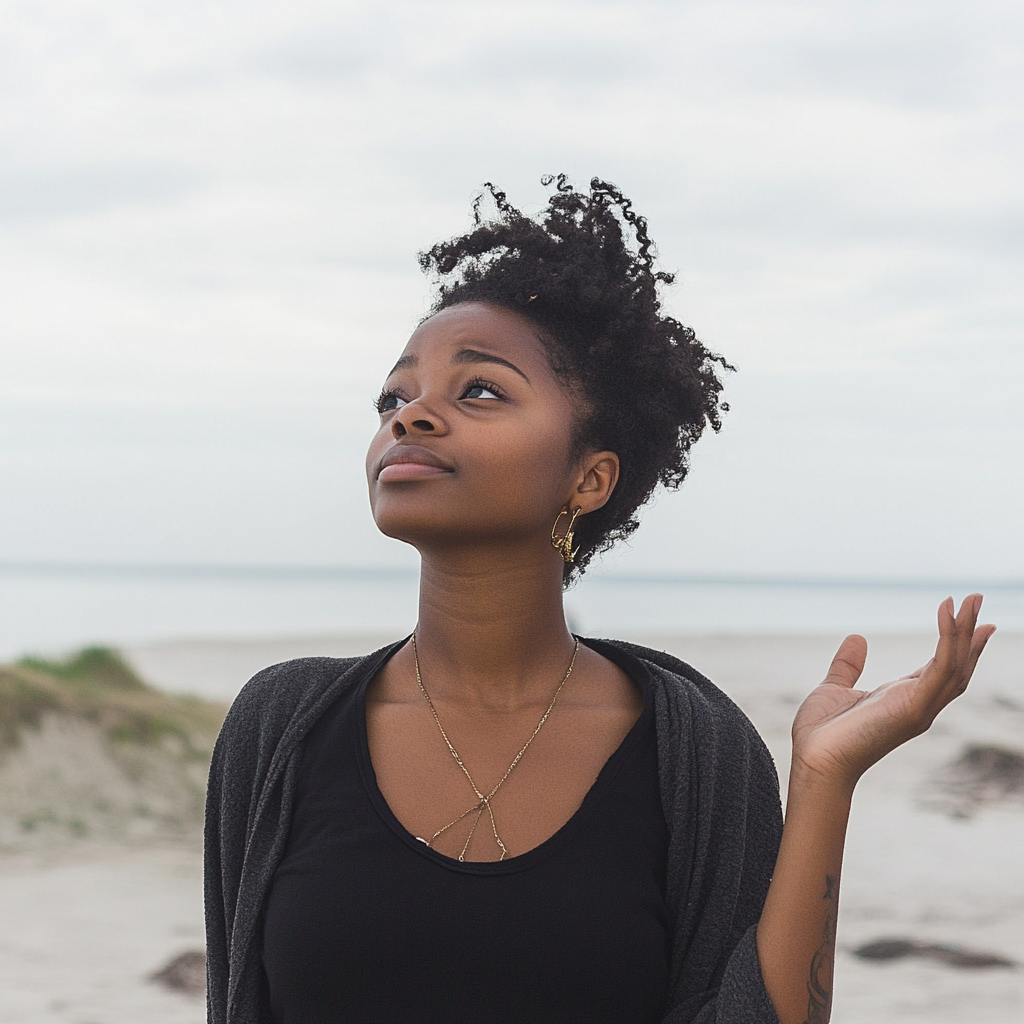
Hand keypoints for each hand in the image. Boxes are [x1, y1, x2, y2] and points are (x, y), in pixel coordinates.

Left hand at [790, 594, 994, 791]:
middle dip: (969, 633)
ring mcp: (920, 708)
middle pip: (957, 665)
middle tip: (977, 598)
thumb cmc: (822, 734)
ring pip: (955, 664)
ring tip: (971, 599)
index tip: (973, 621)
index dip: (957, 644)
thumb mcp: (835, 688)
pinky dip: (948, 639)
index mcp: (903, 699)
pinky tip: (947, 614)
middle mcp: (919, 704)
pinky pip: (940, 667)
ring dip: (964, 630)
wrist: (814, 762)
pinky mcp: (914, 707)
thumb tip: (857, 638)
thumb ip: (848, 665)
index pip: (940, 668)